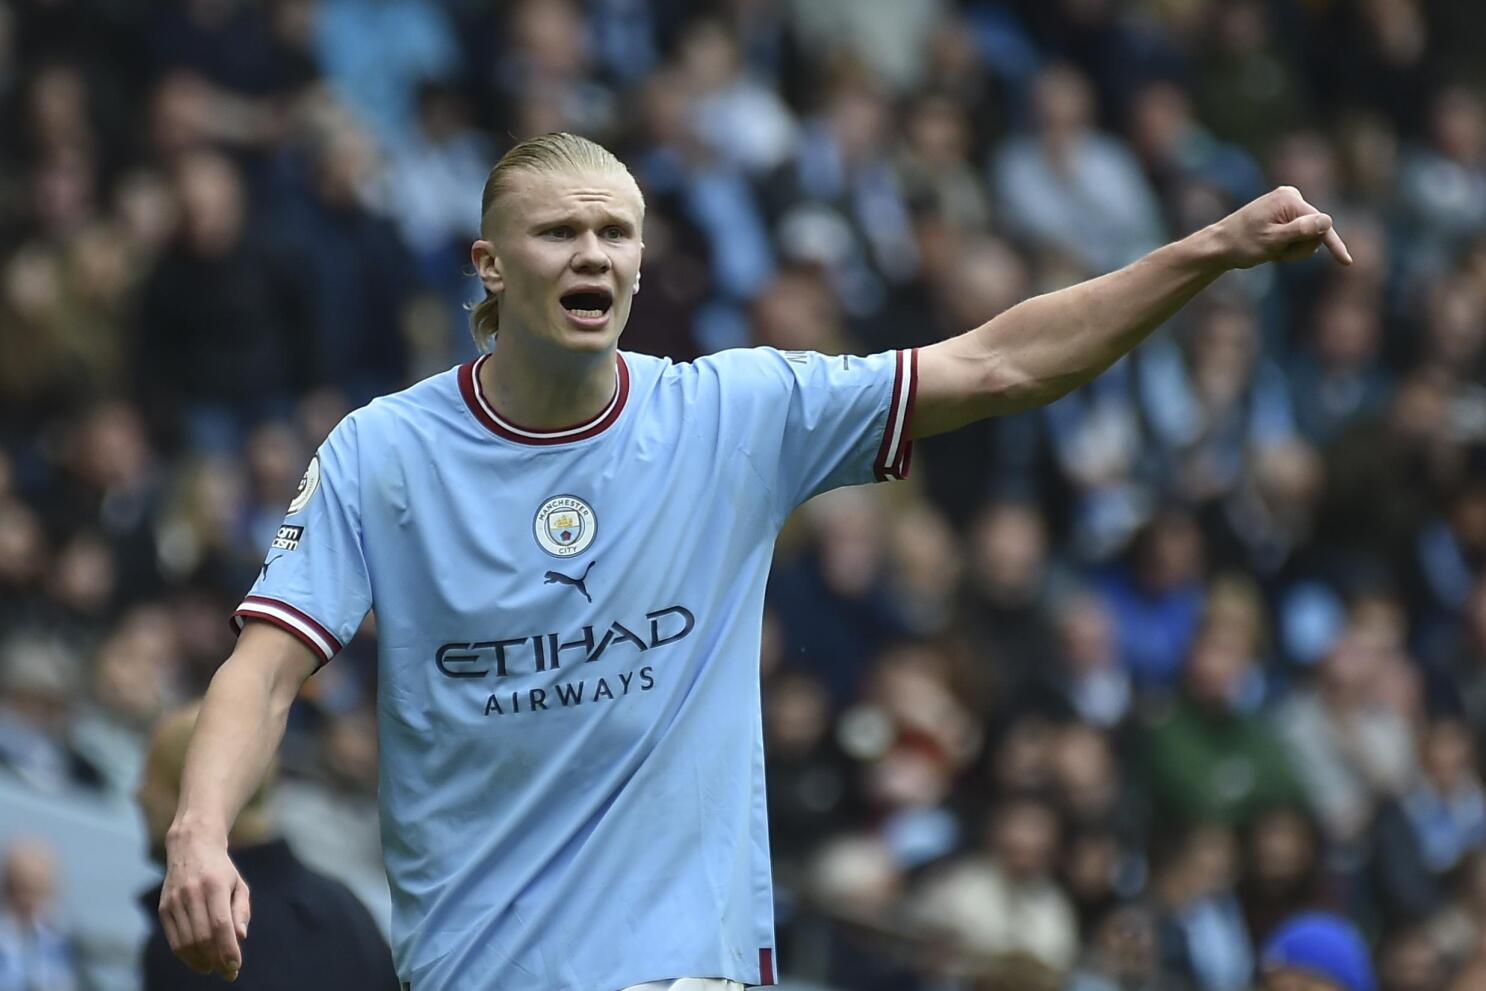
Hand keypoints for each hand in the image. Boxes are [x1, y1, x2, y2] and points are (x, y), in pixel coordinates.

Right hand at [159, 823, 249, 980]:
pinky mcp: (163, 909)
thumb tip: (240, 937)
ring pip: (186, 942)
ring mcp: (174, 901)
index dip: (227, 950)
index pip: (220, 925)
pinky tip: (200, 961)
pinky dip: (186, 956)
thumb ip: (241, 910)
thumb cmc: (221, 870)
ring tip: (215, 967)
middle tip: (229, 972)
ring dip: (202, 961)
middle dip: (217, 960)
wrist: (191, 847)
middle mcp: (192, 893)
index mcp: (214, 885)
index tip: (235, 966)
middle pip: (202, 937)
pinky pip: (174, 940)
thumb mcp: (239, 884)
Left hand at [1211, 186, 1352, 269]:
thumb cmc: (1242, 245)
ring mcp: (1286, 204)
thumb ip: (1300, 231)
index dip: (1334, 244)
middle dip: (1299, 248)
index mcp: (1290, 199)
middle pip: (1315, 231)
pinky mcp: (1283, 214)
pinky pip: (1297, 234)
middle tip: (1276, 254)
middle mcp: (1290, 196)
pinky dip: (1287, 246)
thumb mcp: (1272, 241)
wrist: (1219, 245)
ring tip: (1270, 251)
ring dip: (1292, 249)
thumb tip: (1327, 221)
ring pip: (1307, 235)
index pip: (1321, 224)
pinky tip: (1271, 248)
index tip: (1346, 262)